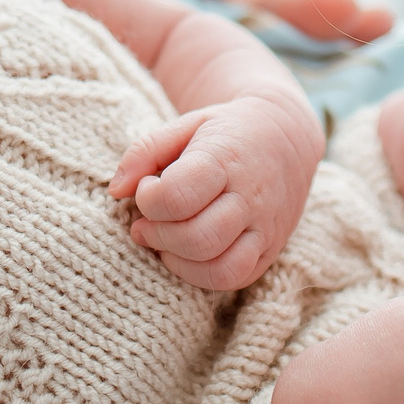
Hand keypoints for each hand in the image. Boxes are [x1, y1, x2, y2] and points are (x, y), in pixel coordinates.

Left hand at [110, 94, 321, 290]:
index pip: (177, 196)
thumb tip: (117, 190)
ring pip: (219, 268)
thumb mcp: (185, 125)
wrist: (286, 136)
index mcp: (225, 159)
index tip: (147, 187)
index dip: (148, 199)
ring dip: (178, 262)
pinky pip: (234, 278)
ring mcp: (264, 228)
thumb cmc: (225, 132)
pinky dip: (201, 275)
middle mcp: (249, 198)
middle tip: (145, 222)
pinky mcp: (270, 250)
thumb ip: (145, 151)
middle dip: (158, 235)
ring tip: (163, 242)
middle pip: (196, 238)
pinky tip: (185, 254)